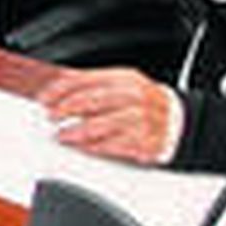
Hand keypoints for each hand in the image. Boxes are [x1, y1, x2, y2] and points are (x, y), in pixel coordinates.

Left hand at [38, 68, 175, 164]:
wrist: (181, 122)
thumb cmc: (145, 103)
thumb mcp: (122, 84)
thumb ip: (93, 84)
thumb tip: (57, 87)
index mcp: (124, 78)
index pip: (85, 79)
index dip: (60, 89)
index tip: (44, 98)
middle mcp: (133, 97)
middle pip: (91, 100)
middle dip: (65, 109)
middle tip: (50, 116)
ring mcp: (141, 119)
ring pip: (101, 124)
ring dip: (77, 131)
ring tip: (62, 135)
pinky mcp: (146, 142)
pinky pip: (115, 145)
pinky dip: (95, 146)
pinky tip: (83, 146)